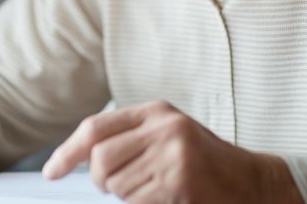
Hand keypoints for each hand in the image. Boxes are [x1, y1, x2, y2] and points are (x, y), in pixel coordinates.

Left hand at [42, 100, 302, 202]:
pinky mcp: (179, 180)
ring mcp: (172, 152)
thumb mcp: (169, 139)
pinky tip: (168, 198)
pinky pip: (137, 200)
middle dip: (103, 182)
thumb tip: (83, 159)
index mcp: (157, 111)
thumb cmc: (206, 165)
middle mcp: (163, 126)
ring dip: (128, 197)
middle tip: (122, 188)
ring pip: (117, 184)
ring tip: (156, 191)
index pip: (96, 128)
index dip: (68, 152)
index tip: (52, 171)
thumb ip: (132, 141)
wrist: (254, 183)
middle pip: (101, 158)